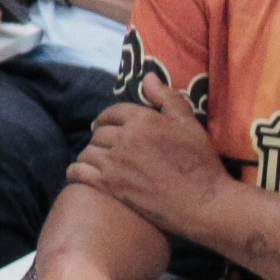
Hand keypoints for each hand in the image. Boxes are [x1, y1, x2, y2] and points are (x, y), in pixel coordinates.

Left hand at [70, 71, 230, 237]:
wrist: (204, 203)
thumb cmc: (201, 163)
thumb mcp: (190, 125)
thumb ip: (167, 98)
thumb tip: (148, 76)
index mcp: (143, 120)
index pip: (112, 112)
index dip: (107, 118)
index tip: (105, 124)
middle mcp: (125, 138)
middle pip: (99, 133)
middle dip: (101, 138)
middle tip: (105, 146)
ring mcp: (115, 162)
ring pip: (88, 151)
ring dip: (90, 155)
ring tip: (95, 160)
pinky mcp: (110, 185)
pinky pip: (79, 172)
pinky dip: (75, 171)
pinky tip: (77, 173)